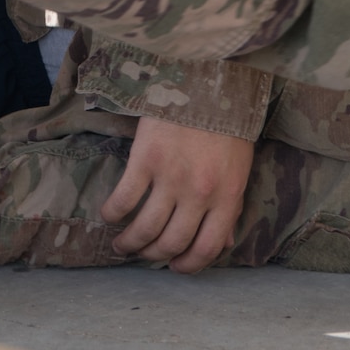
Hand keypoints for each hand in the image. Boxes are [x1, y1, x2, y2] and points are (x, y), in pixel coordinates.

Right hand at [99, 116, 253, 273]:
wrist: (208, 82)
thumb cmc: (228, 127)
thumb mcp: (240, 169)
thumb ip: (231, 207)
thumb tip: (224, 242)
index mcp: (227, 197)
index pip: (207, 248)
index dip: (188, 265)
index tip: (175, 267)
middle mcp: (199, 193)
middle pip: (172, 243)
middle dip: (155, 256)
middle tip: (144, 254)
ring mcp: (171, 177)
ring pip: (145, 229)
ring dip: (129, 243)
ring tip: (121, 244)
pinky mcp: (146, 159)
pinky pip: (124, 199)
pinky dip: (113, 213)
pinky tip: (109, 215)